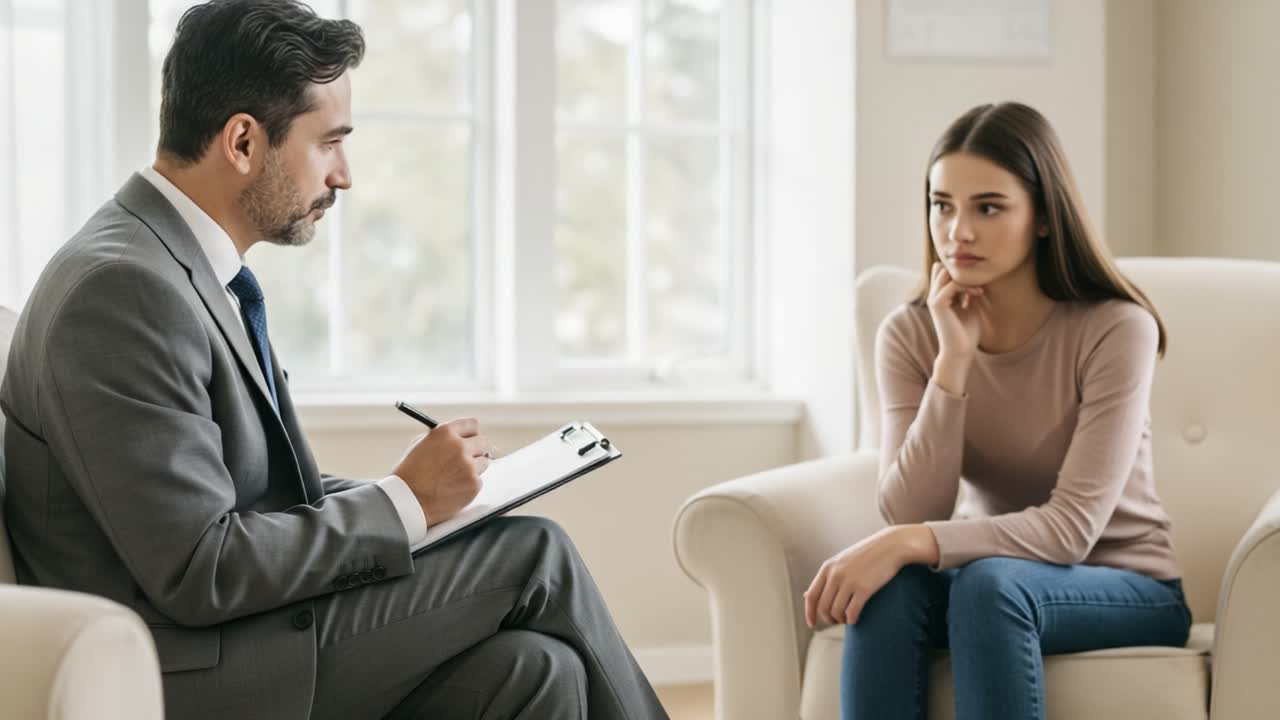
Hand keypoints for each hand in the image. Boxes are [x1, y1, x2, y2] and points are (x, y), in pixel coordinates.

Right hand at [392, 418, 494, 524]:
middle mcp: (459, 446)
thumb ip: (442, 438)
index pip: (472, 424)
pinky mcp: (474, 484)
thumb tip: (460, 437)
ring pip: (484, 462)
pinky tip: (453, 488)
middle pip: (484, 442)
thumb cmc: (409, 475)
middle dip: (478, 449)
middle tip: (473, 456)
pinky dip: (469, 484)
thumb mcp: (420, 445)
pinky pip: (479, 480)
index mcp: (445, 433)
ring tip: (454, 477)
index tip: (473, 438)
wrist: (407, 502)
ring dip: (474, 467)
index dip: (472, 432)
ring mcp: (469, 466)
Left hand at [804, 526, 936, 626]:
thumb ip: (825, 578)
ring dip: (840, 620)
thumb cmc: (867, 555)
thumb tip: (805, 595)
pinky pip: (852, 612)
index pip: (811, 596)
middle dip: (828, 619)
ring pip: (836, 612)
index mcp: (827, 568)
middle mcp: (835, 574)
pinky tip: (854, 620)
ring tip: (846, 619)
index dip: (809, 613)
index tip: (811, 624)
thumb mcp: (841, 561)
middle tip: (836, 621)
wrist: (891, 545)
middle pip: (823, 607)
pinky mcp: (864, 588)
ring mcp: (849, 581)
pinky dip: (851, 620)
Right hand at [927, 261, 983, 359]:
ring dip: (966, 279)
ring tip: (979, 289)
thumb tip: (977, 280)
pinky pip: (952, 284)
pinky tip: (978, 293)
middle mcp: (934, 296)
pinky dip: (967, 286)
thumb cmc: (966, 334)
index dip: (960, 273)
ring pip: (945, 273)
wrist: (960, 351)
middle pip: (942, 268)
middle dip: (962, 272)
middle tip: (980, 283)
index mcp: (940, 297)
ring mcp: (934, 299)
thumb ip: (969, 293)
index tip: (979, 283)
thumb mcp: (971, 308)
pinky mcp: (938, 304)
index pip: (942, 272)